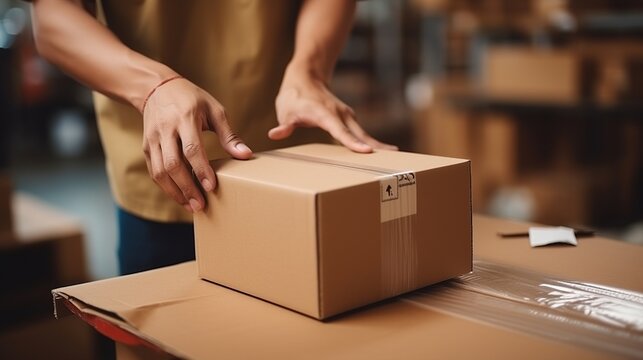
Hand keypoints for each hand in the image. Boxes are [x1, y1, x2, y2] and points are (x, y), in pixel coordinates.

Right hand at [141, 77, 252, 212]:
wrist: (157, 88)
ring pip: (160, 171)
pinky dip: (166, 187)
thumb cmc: (192, 99)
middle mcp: (165, 129)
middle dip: (187, 187)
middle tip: (200, 205)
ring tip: (191, 206)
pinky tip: (180, 196)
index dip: (201, 169)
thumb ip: (229, 134)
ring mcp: (153, 139)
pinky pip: (154, 171)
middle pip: (173, 164)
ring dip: (175, 192)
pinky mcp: (146, 147)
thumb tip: (245, 155)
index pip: (191, 148)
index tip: (211, 187)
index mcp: (185, 118)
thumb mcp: (214, 110)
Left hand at [269, 72, 397, 152]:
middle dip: (374, 144)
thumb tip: (274, 134)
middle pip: (358, 132)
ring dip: (377, 143)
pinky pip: (360, 132)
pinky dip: (370, 141)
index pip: (339, 131)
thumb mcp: (285, 111)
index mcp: (324, 114)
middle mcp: (338, 114)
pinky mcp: (347, 118)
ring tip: (393, 155)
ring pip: (363, 132)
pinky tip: (381, 151)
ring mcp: (345, 115)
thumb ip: (283, 125)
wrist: (306, 76)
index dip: (351, 142)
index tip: (365, 151)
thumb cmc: (294, 96)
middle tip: (392, 156)